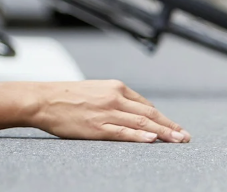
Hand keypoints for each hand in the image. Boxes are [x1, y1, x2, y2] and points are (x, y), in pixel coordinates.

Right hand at [27, 80, 189, 142]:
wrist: (42, 100)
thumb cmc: (64, 96)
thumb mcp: (94, 90)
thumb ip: (113, 98)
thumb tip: (131, 111)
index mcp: (114, 87)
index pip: (145, 104)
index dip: (162, 117)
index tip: (174, 127)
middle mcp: (113, 98)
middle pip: (149, 113)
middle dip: (170, 126)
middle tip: (185, 136)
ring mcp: (106, 113)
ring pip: (141, 123)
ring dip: (163, 132)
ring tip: (177, 140)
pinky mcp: (97, 127)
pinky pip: (123, 132)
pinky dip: (139, 136)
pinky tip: (152, 140)